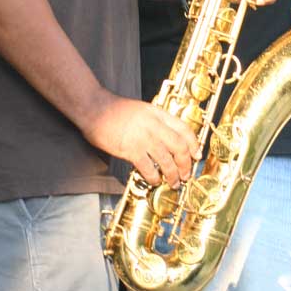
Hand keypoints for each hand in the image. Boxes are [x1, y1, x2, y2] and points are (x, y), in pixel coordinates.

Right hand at [82, 92, 199, 187]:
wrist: (94, 108)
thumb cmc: (115, 110)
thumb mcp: (142, 110)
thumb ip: (155, 121)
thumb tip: (166, 138)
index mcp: (158, 114)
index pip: (184, 129)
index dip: (194, 144)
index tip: (196, 155)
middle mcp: (154, 125)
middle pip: (179, 147)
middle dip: (186, 164)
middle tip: (186, 175)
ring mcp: (143, 137)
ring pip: (167, 160)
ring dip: (173, 175)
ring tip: (173, 183)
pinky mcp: (130, 149)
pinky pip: (148, 168)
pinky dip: (154, 177)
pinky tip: (154, 181)